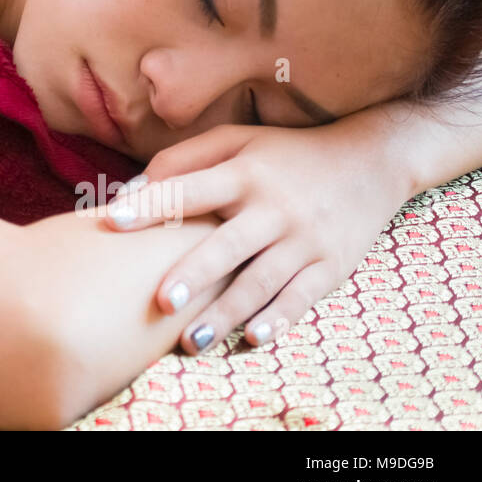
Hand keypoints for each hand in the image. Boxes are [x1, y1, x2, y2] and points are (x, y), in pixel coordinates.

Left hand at [102, 122, 408, 354]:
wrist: (370, 161)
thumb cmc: (284, 154)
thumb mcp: (237, 140)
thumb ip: (184, 159)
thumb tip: (134, 188)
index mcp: (244, 172)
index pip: (190, 190)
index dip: (151, 206)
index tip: (112, 222)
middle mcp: (274, 207)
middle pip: (228, 245)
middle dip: (194, 275)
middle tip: (160, 302)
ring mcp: (305, 239)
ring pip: (261, 282)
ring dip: (227, 313)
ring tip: (192, 341)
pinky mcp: (331, 265)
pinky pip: (302, 298)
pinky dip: (279, 319)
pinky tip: (253, 338)